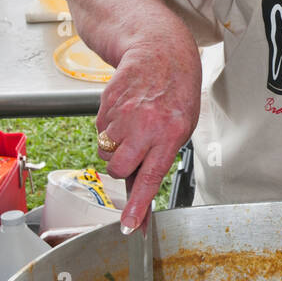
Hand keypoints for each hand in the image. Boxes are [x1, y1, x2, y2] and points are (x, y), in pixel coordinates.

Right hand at [95, 28, 202, 230]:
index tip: (128, 227)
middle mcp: (145, 127)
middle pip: (118, 169)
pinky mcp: (107, 106)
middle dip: (121, 168)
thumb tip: (138, 186)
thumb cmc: (176, 92)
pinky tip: (125, 112)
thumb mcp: (181, 127)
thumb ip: (160, 155)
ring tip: (132, 126)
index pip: (150, 179)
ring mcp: (124, 116)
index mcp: (170, 135)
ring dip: (114, 147)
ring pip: (105, 152)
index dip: (137, 207)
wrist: (160, 53)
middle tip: (133, 152)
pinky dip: (109, 128)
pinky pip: (100, 131)